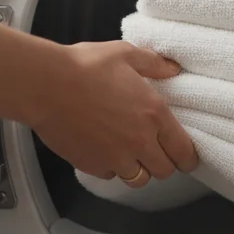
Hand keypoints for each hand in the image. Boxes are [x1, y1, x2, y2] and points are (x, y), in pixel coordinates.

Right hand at [30, 41, 197, 187]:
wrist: (46, 85)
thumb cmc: (84, 66)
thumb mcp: (124, 54)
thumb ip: (153, 63)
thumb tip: (172, 68)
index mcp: (154, 115)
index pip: (183, 152)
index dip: (188, 158)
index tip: (186, 158)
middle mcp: (139, 142)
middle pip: (164, 171)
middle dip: (164, 164)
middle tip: (157, 152)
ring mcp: (115, 157)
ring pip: (138, 179)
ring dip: (139, 169)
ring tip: (131, 153)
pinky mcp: (92, 165)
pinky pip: (111, 176)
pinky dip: (112, 168)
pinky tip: (105, 150)